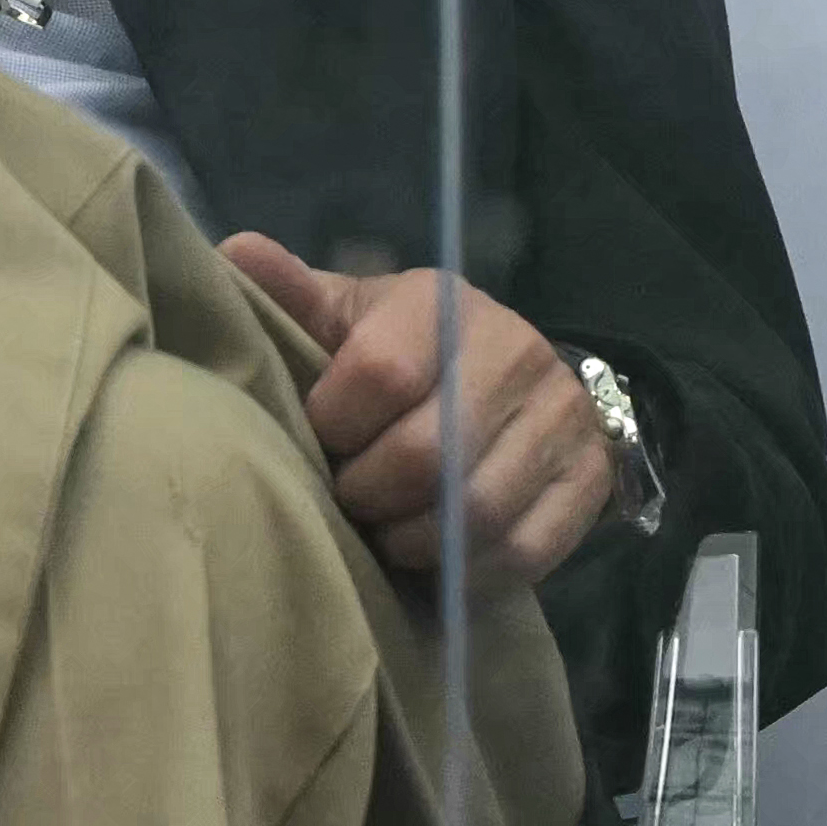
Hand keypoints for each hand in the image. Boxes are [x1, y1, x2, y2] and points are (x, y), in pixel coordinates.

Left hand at [223, 231, 616, 589]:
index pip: (381, 373)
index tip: (322, 441)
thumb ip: (294, 298)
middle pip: (426, 454)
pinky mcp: (591, 477)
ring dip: (415, 541)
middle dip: (369, 496)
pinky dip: (469, 573)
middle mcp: (515, 348)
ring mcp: (561, 415)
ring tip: (390, 533)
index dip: (335, 427)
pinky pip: (525, 550)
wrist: (514, 380)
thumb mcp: (349, 320)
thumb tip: (235, 252)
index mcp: (442, 303)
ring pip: (475, 512)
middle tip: (352, 502)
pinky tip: (440, 560)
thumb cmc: (403, 353)